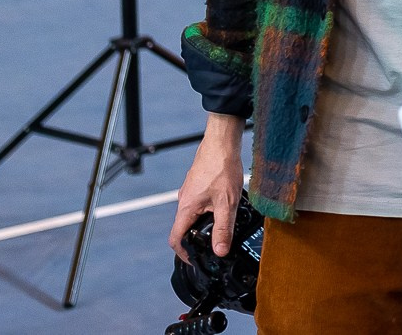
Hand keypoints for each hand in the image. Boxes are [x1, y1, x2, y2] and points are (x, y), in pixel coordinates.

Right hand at [171, 114, 245, 258]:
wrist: (222, 142)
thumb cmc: (221, 167)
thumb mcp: (227, 203)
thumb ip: (223, 229)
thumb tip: (220, 251)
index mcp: (186, 208)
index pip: (175, 239)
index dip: (184, 254)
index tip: (196, 260)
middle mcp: (184, 201)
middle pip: (184, 228)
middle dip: (198, 239)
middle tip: (215, 245)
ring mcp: (190, 192)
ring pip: (193, 216)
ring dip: (205, 224)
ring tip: (223, 227)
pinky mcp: (198, 185)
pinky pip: (200, 204)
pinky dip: (210, 211)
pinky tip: (225, 207)